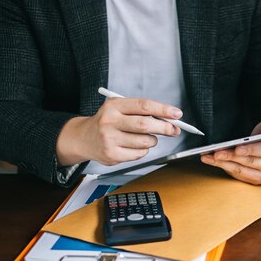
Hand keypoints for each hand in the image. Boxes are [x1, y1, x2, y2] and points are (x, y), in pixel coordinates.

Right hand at [56, 98, 181, 165]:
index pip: (144, 106)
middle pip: (145, 125)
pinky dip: (143, 150)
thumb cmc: (107, 121)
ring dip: (153, 140)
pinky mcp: (112, 155)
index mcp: (114, 106)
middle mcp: (110, 121)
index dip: (163, 110)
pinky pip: (139, 154)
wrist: (83, 138)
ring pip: (145, 142)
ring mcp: (109, 139)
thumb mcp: (119, 108)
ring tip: (146, 137)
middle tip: (174, 129)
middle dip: (165, 128)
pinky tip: (134, 146)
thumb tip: (170, 119)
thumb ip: (142, 111)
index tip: (177, 114)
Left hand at [201, 116, 260, 184]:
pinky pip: (238, 176)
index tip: (237, 148)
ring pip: (241, 170)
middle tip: (216, 152)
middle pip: (249, 162)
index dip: (249, 150)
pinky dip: (225, 168)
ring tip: (209, 157)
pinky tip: (214, 162)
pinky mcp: (256, 181)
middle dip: (231, 156)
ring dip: (224, 164)